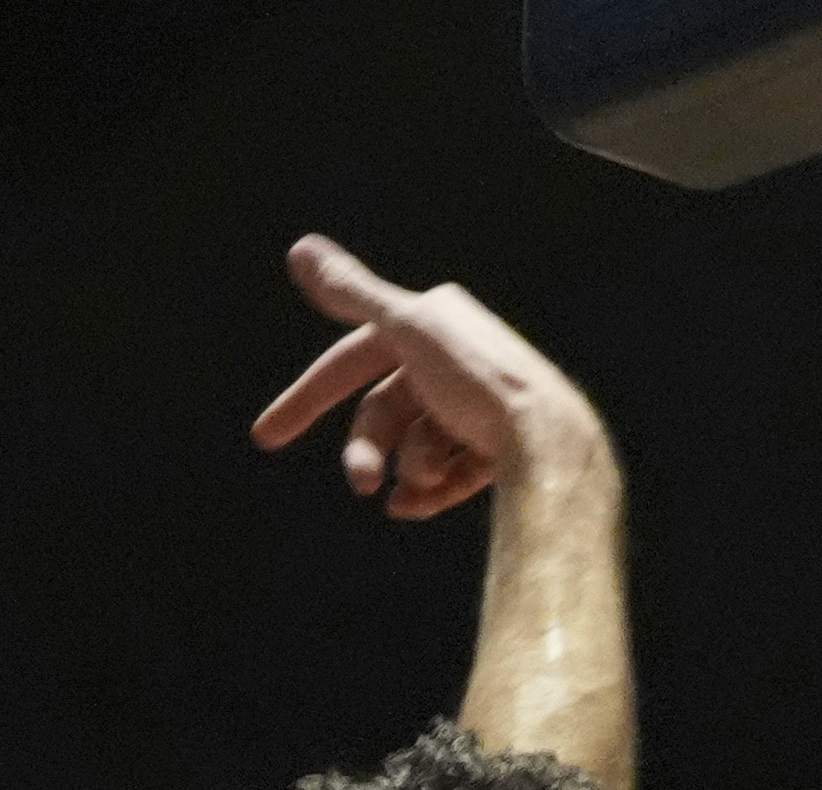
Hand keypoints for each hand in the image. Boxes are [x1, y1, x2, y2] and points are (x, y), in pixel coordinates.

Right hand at [252, 236, 608, 520]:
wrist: (555, 441)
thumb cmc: (481, 381)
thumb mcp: (409, 330)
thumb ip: (353, 294)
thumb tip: (299, 250)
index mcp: (433, 323)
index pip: (352, 359)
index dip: (308, 397)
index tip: (265, 438)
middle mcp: (458, 359)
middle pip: (386, 412)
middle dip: (368, 450)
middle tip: (362, 484)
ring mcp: (481, 407)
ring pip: (418, 446)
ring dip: (410, 469)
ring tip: (423, 484)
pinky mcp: (505, 448)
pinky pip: (453, 475)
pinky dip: (431, 491)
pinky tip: (413, 506)